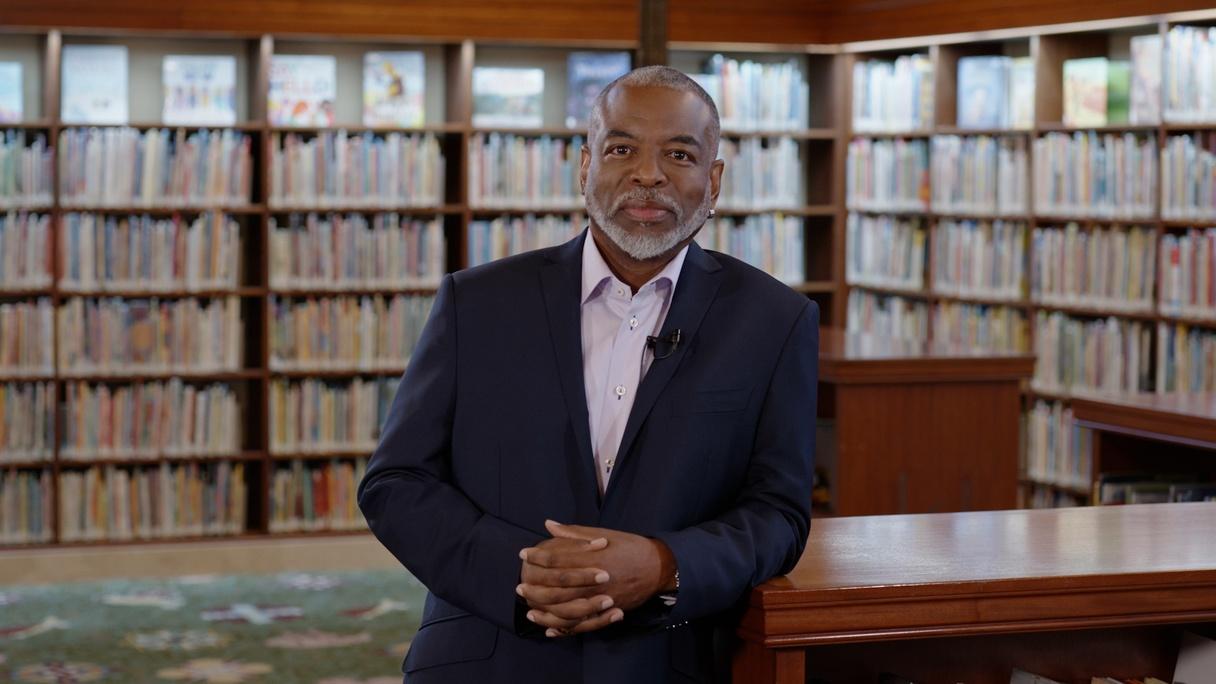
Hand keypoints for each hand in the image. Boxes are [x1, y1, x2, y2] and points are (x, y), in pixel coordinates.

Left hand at [518, 520, 675, 636]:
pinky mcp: (606, 612)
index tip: (523, 553)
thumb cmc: (630, 547)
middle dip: (535, 587)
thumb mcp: (604, 533)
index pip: (557, 558)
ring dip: (544, 611)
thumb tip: (549, 524)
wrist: (658, 568)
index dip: (537, 555)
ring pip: (566, 610)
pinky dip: (563, 628)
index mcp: (593, 557)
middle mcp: (595, 580)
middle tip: (519, 586)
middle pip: (557, 587)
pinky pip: (581, 625)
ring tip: (529, 608)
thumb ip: (574, 532)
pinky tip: (548, 628)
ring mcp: (601, 599)